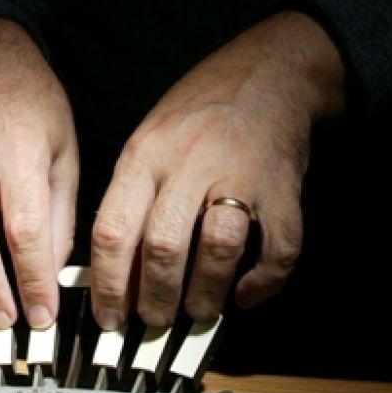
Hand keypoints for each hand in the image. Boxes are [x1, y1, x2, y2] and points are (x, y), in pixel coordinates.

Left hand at [89, 11, 344, 328]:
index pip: (113, 230)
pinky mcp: (283, 187)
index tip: (109, 316)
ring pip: (217, 248)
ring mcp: (240, 174)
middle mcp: (189, 163)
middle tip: (153, 321)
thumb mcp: (148, 139)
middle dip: (154, 298)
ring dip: (205, 293)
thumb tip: (109, 270)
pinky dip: (264, 280)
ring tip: (198, 312)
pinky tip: (248, 294)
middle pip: (162, 246)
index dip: (108, 285)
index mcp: (145, 154)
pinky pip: (279, 246)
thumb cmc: (201, 112)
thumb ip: (129, 197)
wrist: (269, 70)